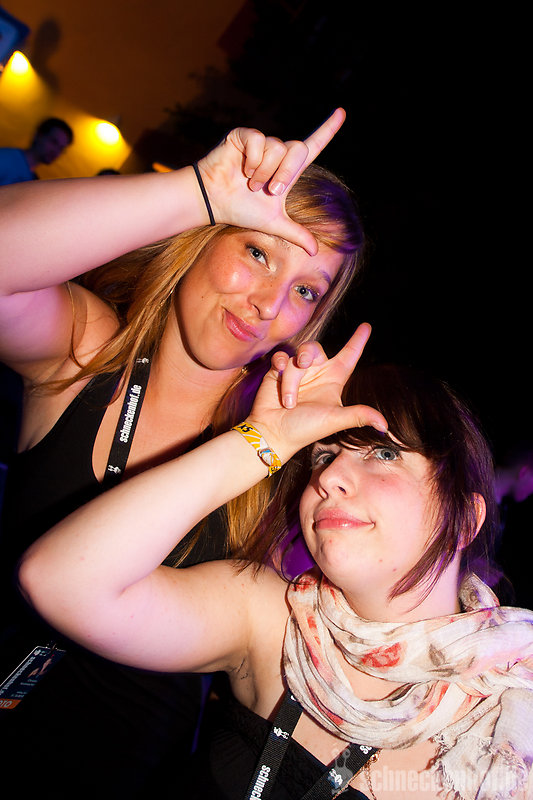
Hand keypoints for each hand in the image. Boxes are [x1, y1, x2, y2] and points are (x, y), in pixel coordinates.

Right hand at [197, 109, 345, 254]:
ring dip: (265, 171)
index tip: (342, 112)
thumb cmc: (242, 210)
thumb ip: (296, 233)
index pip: (313, 145)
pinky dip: (253, 160)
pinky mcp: (244, 135)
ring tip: (250, 183)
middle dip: (286, 174)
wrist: (215, 203)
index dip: (328, 129)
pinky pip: (259, 140)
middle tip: (271, 191)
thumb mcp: (274, 223)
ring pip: (277, 147)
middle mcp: (277, 152)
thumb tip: (315, 252)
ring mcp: (261, 142)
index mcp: (288, 169)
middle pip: (298, 149)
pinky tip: (242, 169)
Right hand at [245, 323, 387, 462]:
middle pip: (316, 348)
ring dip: (292, 376)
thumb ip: (359, 416)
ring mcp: (297, 373)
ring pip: (297, 356)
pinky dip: (280, 364)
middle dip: (308, 353)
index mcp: (333, 381)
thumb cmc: (304, 429)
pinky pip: (282, 356)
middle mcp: (316, 374)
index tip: (367, 325)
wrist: (273, 433)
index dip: (358, 340)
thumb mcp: (334, 420)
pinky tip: (277, 374)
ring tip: (288, 399)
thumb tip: (385, 427)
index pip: (349, 355)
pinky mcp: (278, 373)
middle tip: (302, 364)